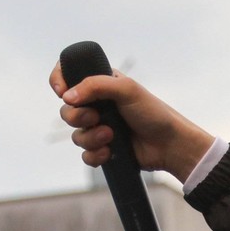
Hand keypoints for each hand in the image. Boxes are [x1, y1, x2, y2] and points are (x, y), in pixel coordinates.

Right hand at [49, 64, 213, 182]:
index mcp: (101, 84)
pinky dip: (95, 154)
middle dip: (77, 116)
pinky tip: (110, 151)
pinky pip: (85, 154)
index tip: (63, 93)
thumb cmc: (154, 113)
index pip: (67, 76)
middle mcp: (98, 105)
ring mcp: (100, 127)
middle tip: (96, 117)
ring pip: (76, 135)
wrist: (170, 145)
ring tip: (112, 135)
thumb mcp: (127, 90)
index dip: (59, 82)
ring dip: (91, 137)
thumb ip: (95, 86)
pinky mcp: (105, 148)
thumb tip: (67, 97)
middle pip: (66, 110)